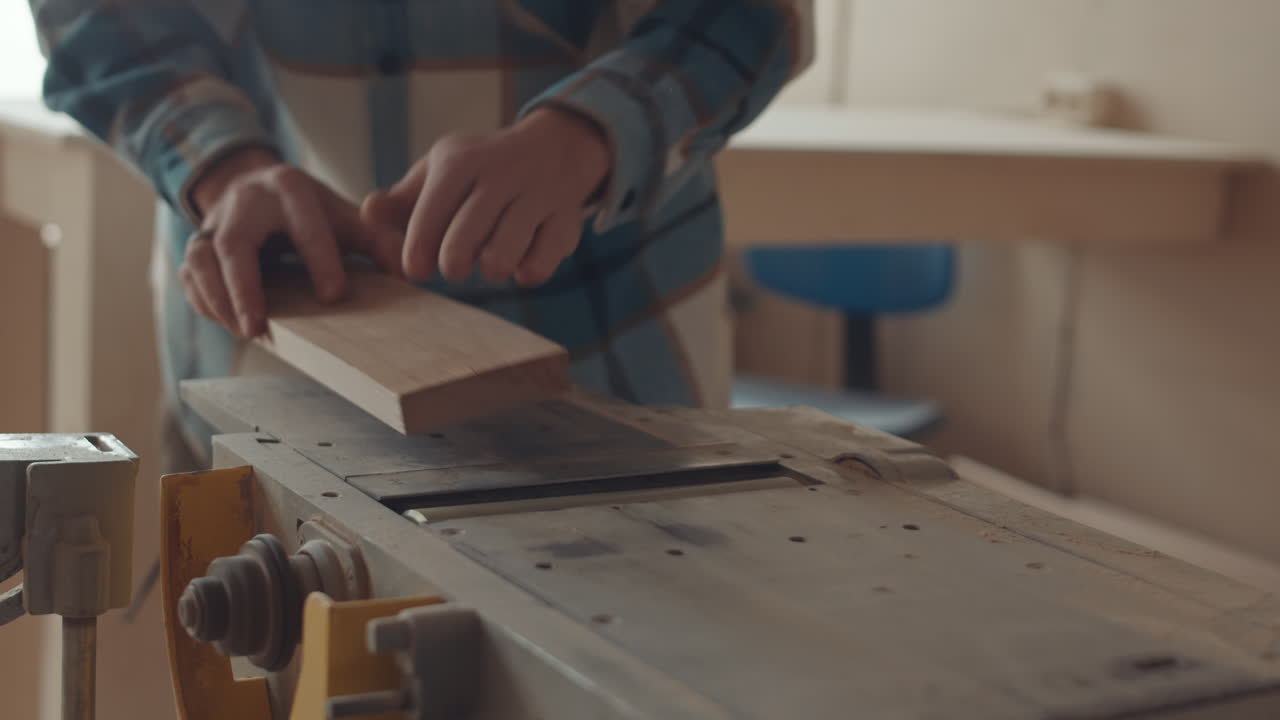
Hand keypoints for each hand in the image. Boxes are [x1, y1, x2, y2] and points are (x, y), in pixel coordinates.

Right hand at [182, 148, 401, 338]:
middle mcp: (245, 203)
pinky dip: (203, 300)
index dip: (319, 258)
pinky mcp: (198, 245)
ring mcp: (215, 223)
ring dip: (217, 298)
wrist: (257, 188)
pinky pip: (189, 274)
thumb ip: (378, 239)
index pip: (303, 223)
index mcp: (288, 189)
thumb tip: (411, 270)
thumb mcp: (344, 216)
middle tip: (258, 326)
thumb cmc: (308, 211)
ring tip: (242, 331)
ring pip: (201, 259)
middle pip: (234, 243)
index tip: (334, 296)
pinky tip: (224, 321)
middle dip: (244, 286)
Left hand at [362, 108, 609, 285]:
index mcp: (462, 161)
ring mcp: (538, 195)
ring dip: (490, 268)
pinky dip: (527, 272)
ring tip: (488, 265)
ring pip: (504, 252)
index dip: (419, 247)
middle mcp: (502, 174)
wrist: (555, 147)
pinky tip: (520, 266)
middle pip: (466, 234)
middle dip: (453, 262)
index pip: (433, 209)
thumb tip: (367, 213)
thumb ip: (403, 198)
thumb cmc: (483, 168)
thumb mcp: (442, 171)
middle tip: (452, 268)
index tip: (415, 271)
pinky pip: (542, 261)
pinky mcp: (566, 220)